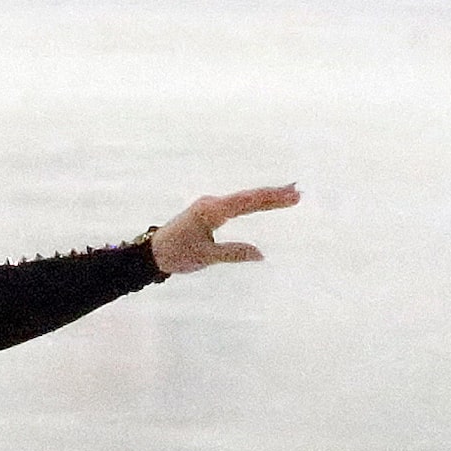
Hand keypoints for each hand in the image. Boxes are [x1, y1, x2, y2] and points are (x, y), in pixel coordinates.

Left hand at [148, 185, 300, 275]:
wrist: (152, 252)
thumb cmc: (176, 255)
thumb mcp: (205, 258)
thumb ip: (232, 254)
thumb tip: (260, 254)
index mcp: (210, 211)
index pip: (246, 203)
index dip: (270, 199)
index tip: (290, 196)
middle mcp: (212, 204)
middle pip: (247, 198)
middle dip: (273, 195)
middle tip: (297, 193)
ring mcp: (211, 206)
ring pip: (243, 200)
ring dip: (265, 197)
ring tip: (289, 194)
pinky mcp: (210, 212)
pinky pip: (237, 205)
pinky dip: (253, 203)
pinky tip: (265, 202)